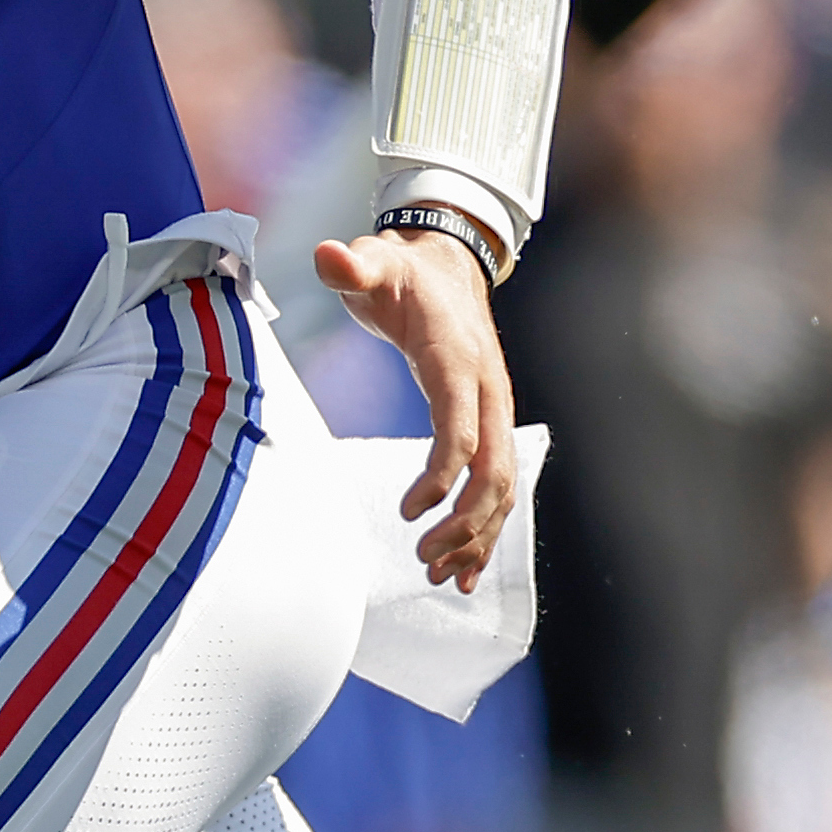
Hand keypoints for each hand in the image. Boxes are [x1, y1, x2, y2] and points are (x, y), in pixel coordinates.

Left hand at [317, 221, 520, 590]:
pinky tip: (464, 571)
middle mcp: (490, 391)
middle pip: (494, 469)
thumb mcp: (376, 261)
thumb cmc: (405, 275)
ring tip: (439, 576)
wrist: (449, 268)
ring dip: (478, 536)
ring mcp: (495, 412)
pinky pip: (498, 487)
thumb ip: (353, 263)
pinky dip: (487, 531)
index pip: (462, 426)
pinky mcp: (489, 427)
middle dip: (465, 521)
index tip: (409, 510)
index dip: (442, 472)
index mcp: (460, 360)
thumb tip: (329, 256)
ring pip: (502, 487)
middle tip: (422, 558)